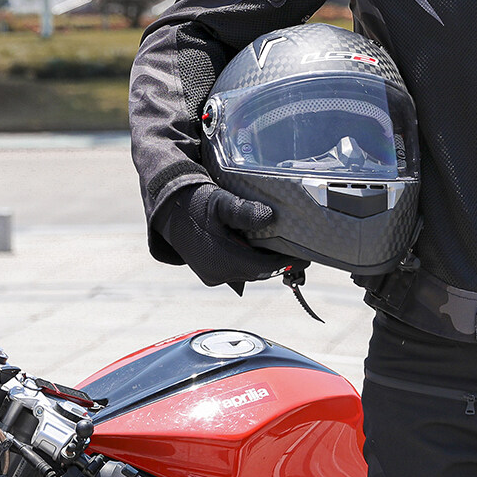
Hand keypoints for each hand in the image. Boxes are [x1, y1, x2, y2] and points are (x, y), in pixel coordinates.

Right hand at [158, 182, 292, 288]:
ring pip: (249, 274)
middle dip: (279, 264)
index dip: (286, 263)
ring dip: (266, 265)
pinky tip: (262, 252)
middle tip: (299, 253)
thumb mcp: (222, 201)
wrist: (171, 211)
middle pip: (258, 273)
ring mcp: (212, 276)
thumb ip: (245, 211)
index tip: (305, 257)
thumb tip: (269, 218)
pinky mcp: (210, 274)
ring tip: (284, 252)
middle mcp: (217, 272)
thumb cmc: (197, 203)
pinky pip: (238, 272)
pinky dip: (252, 264)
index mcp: (221, 257)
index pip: (263, 267)